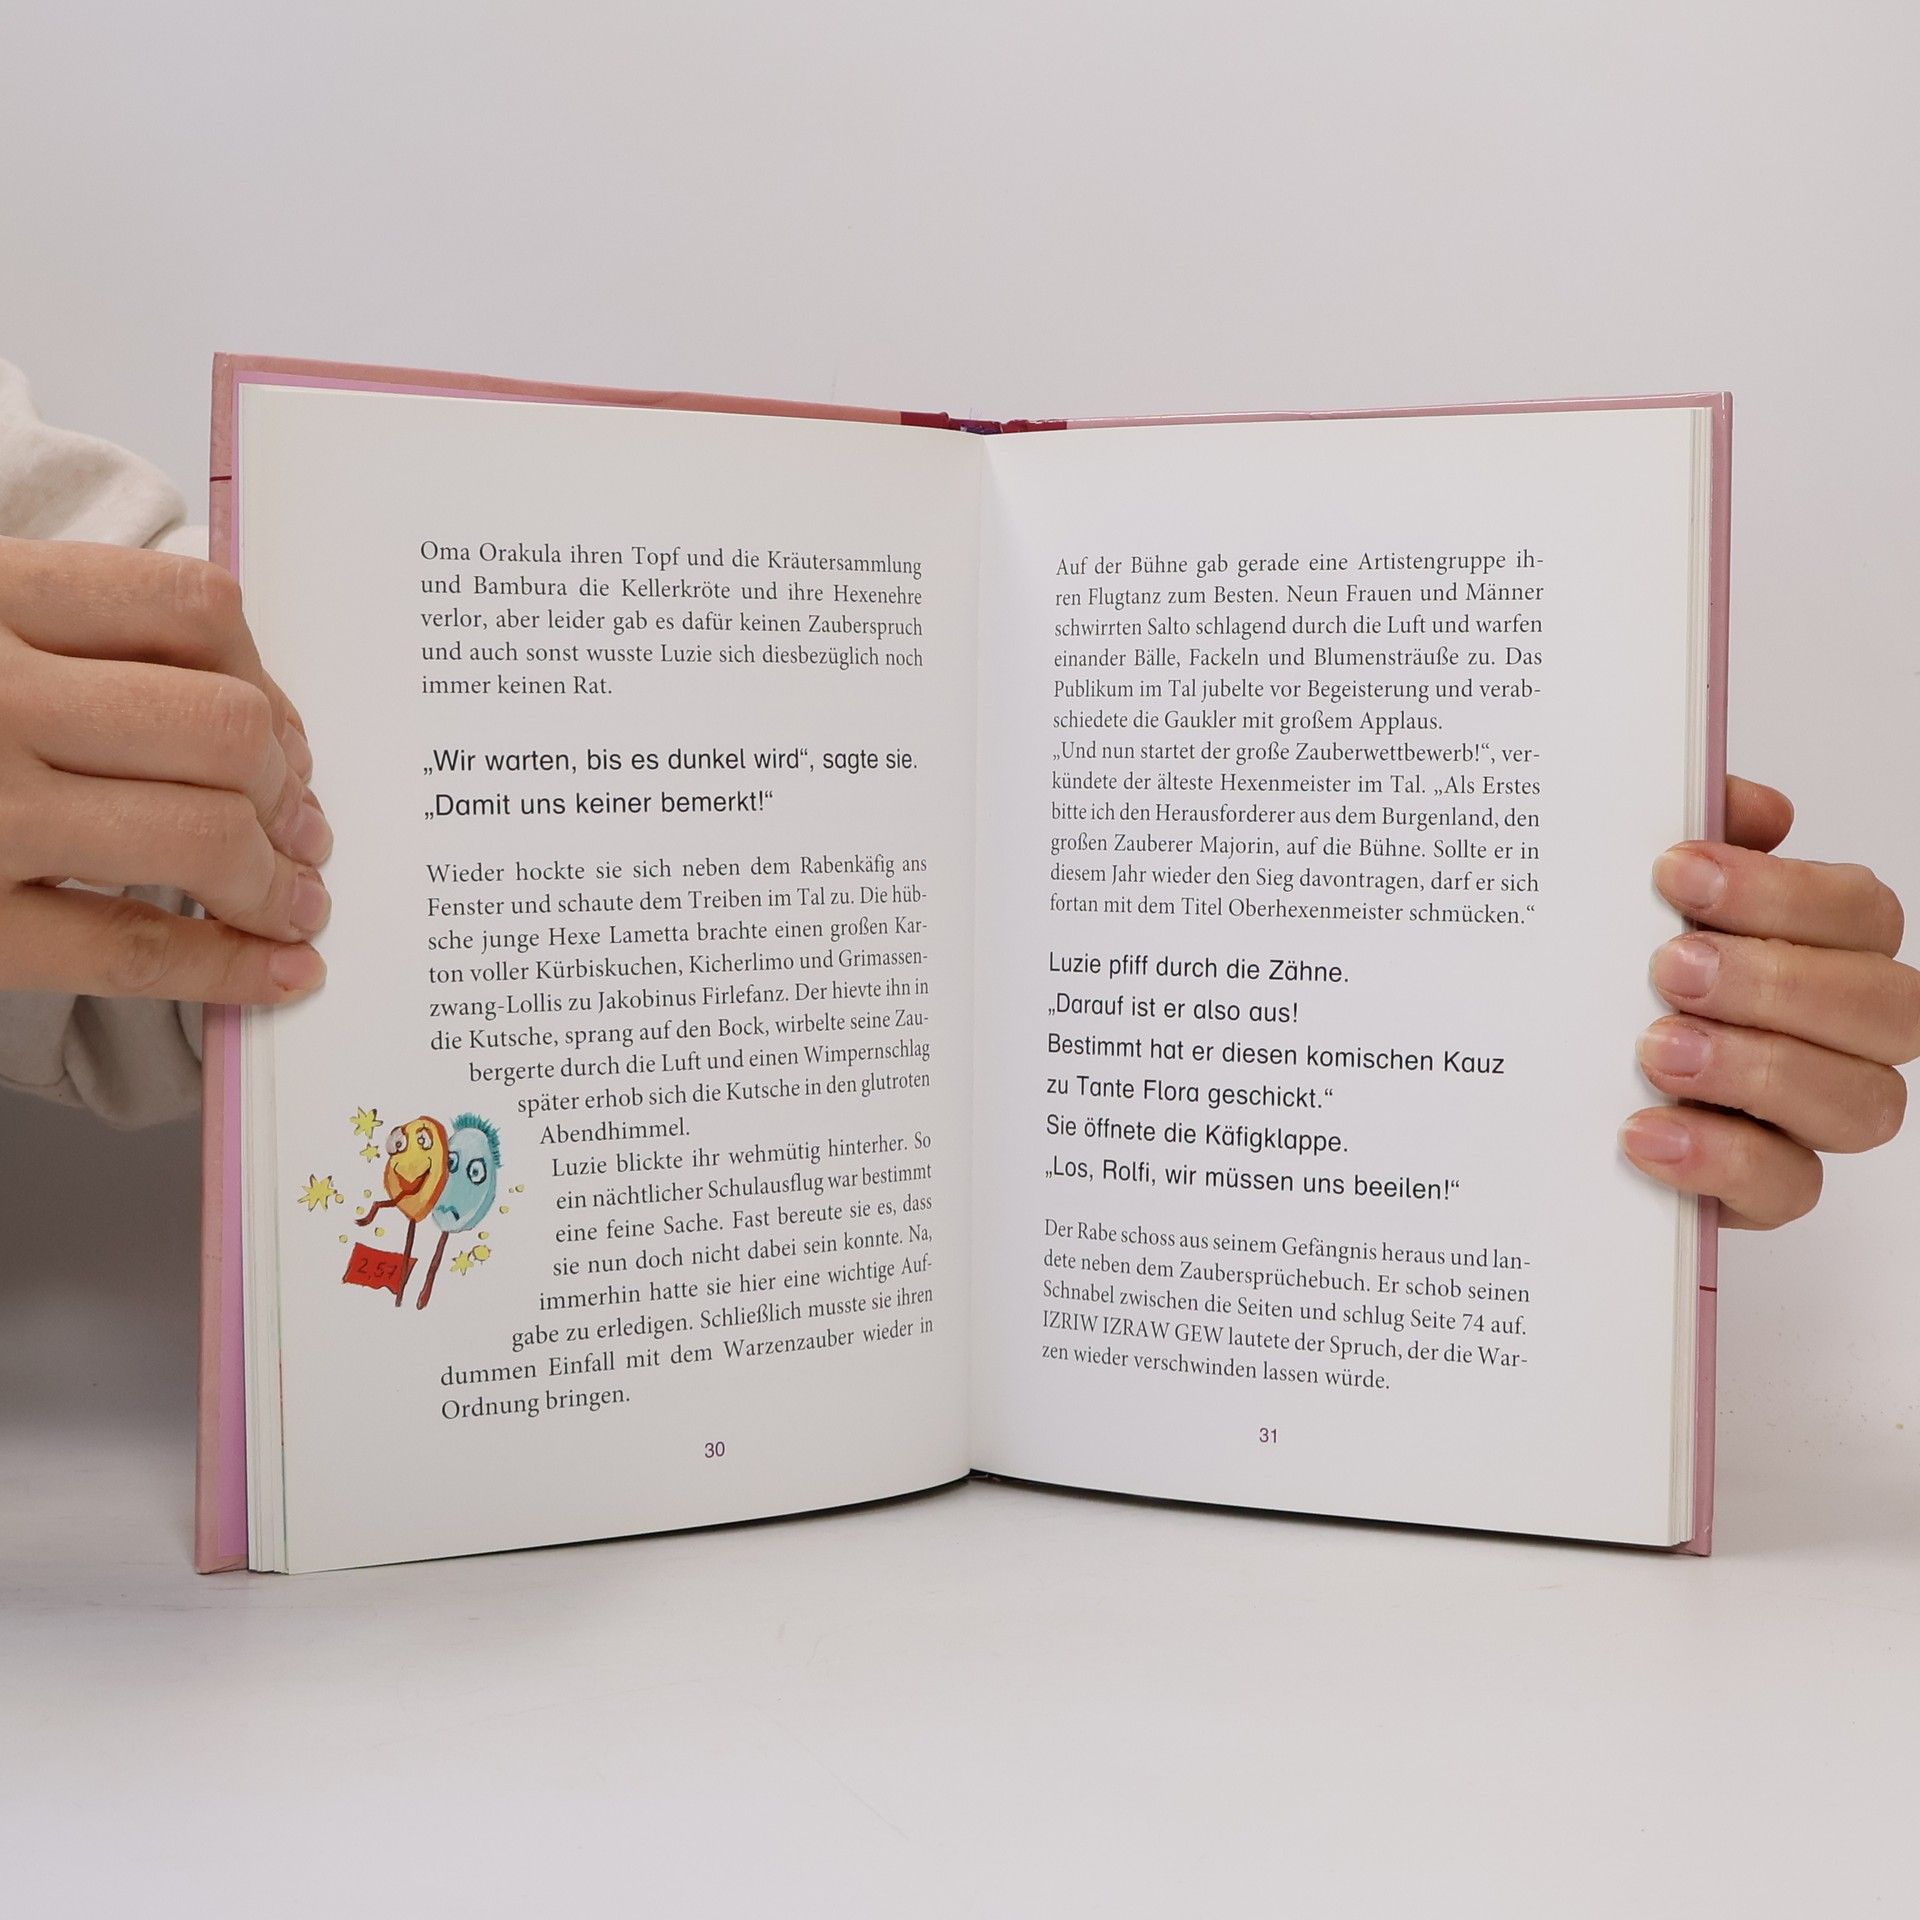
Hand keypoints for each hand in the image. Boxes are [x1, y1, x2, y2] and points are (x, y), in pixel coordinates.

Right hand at [0, 535, 329, 1003]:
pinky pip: (135, 946)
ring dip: (282, 878)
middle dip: (288, 787)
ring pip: (203, 833)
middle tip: (306, 827)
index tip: (282, 731)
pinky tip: (278, 972)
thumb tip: (230, 698)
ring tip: (298, 900)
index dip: (268, 680)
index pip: (189, 608)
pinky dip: (232, 965)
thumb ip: (53, 630)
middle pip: (222, 728)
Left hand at [1622, 776, 1917, 1227]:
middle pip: (1884, 1008)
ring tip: (1657, 1051)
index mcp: (1821, 948)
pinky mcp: (1765, 1188)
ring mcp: (1810, 1116)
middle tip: (1671, 967)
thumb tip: (1748, 806)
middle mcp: (1839, 1034)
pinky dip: (1721, 1159)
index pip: (1858, 912)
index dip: (1783, 891)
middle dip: (1777, 982)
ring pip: (1861, 1103)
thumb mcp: (1627, 897)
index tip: (1679, 871)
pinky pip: (1789, 1188)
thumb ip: (1693, 841)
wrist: (1539, 1084)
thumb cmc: (1608, 975)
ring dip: (1758, 1071)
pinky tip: (1645, 1133)